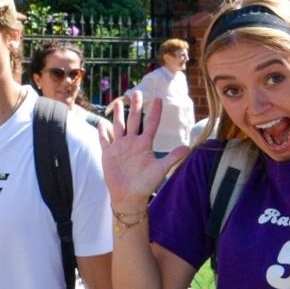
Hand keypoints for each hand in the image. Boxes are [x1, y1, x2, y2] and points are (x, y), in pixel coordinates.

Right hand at [102, 93, 187, 209]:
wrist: (129, 196)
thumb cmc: (146, 184)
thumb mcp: (160, 170)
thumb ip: (173, 157)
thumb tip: (188, 147)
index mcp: (144, 144)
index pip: (150, 124)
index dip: (154, 112)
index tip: (158, 99)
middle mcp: (132, 142)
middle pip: (133, 120)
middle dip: (135, 106)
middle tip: (137, 92)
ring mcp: (119, 147)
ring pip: (118, 126)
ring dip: (118, 115)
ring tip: (119, 102)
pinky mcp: (108, 154)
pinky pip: (104, 140)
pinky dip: (102, 132)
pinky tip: (101, 124)